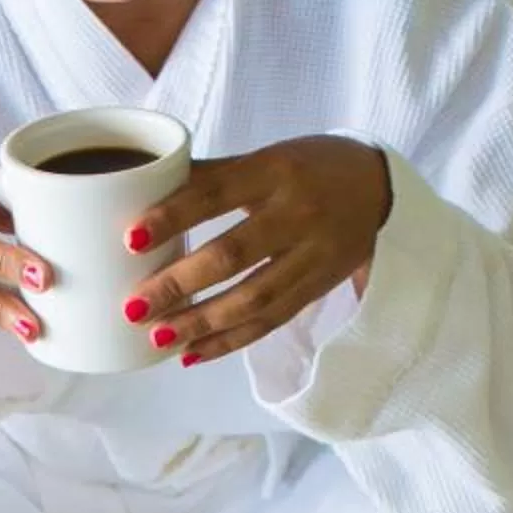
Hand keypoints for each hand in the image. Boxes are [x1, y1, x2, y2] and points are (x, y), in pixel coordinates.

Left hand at [124, 136, 391, 363]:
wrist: (381, 189)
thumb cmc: (309, 167)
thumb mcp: (266, 158)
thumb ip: (213, 175)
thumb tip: (145, 189)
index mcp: (275, 171)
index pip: (216, 193)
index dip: (174, 216)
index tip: (131, 238)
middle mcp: (297, 214)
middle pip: (233, 255)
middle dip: (180, 285)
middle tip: (134, 306)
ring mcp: (312, 255)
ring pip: (254, 298)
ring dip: (202, 323)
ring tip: (159, 338)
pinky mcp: (318, 288)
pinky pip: (272, 321)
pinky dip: (231, 341)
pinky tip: (194, 353)